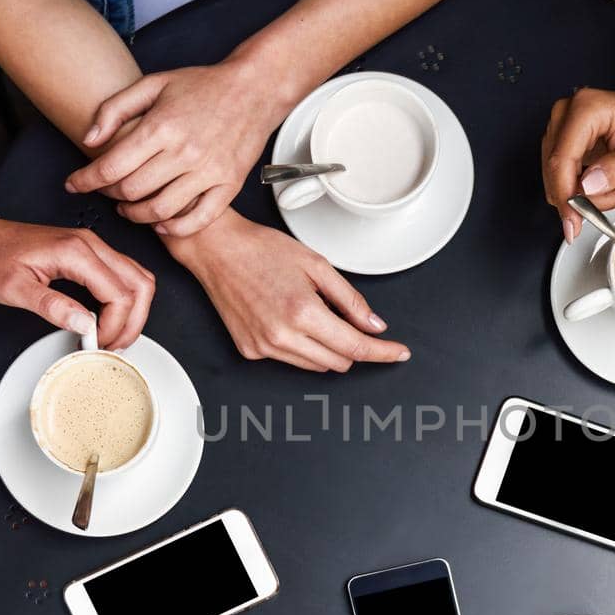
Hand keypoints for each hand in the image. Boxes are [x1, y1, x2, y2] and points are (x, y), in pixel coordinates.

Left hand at [0, 214, 155, 350]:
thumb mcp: (14, 289)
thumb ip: (53, 307)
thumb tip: (86, 325)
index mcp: (76, 252)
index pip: (120, 293)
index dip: (115, 326)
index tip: (97, 344)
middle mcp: (90, 244)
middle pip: (141, 284)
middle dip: (134, 321)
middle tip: (114, 346)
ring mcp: (91, 246)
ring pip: (138, 278)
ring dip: (134, 311)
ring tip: (113, 336)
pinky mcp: (88, 252)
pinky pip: (123, 275)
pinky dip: (125, 300)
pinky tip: (107, 319)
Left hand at [65, 57, 291, 237]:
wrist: (254, 89)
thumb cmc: (203, 85)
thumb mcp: (153, 84)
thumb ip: (115, 109)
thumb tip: (89, 140)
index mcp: (161, 126)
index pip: (110, 166)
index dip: (84, 181)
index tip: (73, 185)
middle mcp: (184, 152)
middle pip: (131, 191)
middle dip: (109, 195)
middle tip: (105, 191)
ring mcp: (209, 171)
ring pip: (159, 211)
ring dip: (136, 215)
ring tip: (128, 208)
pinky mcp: (229, 185)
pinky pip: (197, 219)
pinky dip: (174, 228)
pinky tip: (161, 223)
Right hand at [167, 211, 409, 371]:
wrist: (216, 249)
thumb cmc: (262, 249)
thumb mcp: (316, 264)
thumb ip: (350, 299)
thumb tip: (374, 325)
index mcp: (302, 312)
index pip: (355, 346)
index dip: (382, 352)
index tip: (398, 353)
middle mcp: (282, 336)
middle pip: (339, 362)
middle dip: (353, 346)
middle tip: (349, 320)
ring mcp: (264, 347)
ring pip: (317, 365)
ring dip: (327, 348)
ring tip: (311, 312)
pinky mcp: (250, 351)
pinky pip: (291, 360)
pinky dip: (301, 346)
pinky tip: (289, 318)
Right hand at [541, 61, 614, 239]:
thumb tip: (588, 186)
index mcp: (585, 109)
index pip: (561, 161)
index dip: (566, 196)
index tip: (573, 224)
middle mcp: (566, 115)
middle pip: (557, 172)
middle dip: (585, 197)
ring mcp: (562, 128)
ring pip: (558, 178)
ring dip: (587, 195)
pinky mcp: (564, 142)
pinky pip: (563, 176)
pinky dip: (585, 189)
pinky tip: (609, 184)